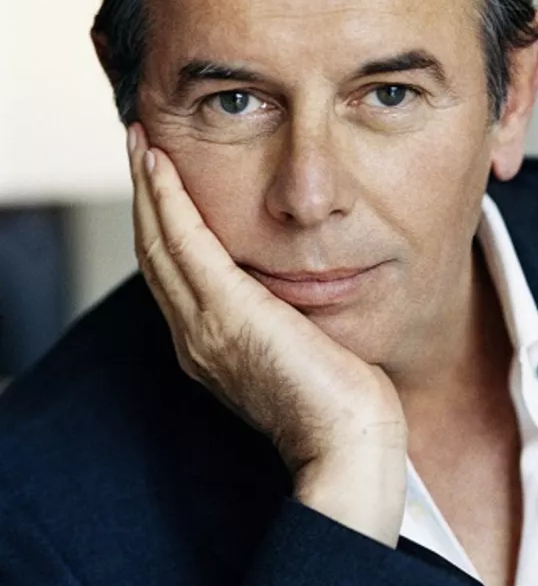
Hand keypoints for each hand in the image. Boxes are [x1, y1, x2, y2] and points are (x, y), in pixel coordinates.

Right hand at [127, 124, 407, 481]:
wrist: (348, 442)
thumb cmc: (341, 402)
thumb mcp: (304, 348)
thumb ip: (284, 318)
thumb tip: (296, 290)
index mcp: (210, 345)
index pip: (175, 273)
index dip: (163, 223)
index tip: (163, 179)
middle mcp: (193, 335)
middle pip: (154, 252)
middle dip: (145, 196)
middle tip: (140, 146)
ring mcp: (202, 325)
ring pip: (157, 241)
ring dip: (147, 187)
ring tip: (142, 143)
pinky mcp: (223, 312)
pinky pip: (181, 241)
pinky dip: (165, 199)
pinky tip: (161, 165)